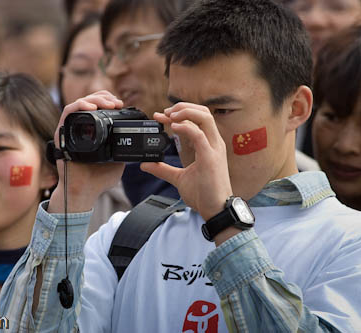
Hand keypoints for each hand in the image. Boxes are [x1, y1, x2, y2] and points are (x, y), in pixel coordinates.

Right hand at [49, 90, 125, 213]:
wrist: (84, 192)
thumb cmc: (98, 179)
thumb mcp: (118, 160)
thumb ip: (124, 149)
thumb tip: (138, 140)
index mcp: (92, 131)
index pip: (98, 106)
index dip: (108, 100)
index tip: (121, 104)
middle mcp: (79, 128)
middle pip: (89, 101)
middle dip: (104, 97)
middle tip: (116, 103)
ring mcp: (69, 130)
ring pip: (79, 103)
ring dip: (94, 99)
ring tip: (107, 104)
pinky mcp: (61, 134)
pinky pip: (68, 113)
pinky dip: (79, 106)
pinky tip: (91, 107)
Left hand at [141, 103, 232, 219]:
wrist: (215, 210)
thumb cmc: (203, 194)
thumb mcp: (179, 178)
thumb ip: (163, 169)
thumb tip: (146, 164)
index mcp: (209, 144)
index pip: (196, 119)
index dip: (179, 113)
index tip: (160, 116)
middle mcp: (214, 143)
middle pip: (203, 111)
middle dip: (182, 107)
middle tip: (164, 112)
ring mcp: (214, 149)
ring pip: (204, 117)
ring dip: (185, 112)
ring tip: (169, 116)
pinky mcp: (211, 158)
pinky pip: (199, 135)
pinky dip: (186, 128)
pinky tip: (173, 127)